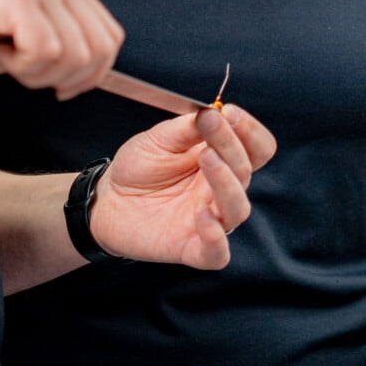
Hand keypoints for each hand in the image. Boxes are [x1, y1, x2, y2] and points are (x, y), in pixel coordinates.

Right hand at [0, 0, 123, 98]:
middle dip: (64, 78)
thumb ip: (65, 43)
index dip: (91, 75)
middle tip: (23, 70)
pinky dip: (19, 66)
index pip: (111, 38)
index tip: (58, 86)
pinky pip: (45, 53)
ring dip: (37, 72)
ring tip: (5, 56)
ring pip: (74, 55)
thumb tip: (102, 70)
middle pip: (99, 50)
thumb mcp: (29, 37)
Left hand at [88, 104, 276, 268]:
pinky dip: (215, 237)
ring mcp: (211, 221)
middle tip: (212, 125)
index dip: (249, 130)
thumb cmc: (139, 168)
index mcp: (222, 161)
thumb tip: (213, 112)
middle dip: (231, 146)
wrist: (108, 200)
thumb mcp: (159, 138)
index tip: (228, 111)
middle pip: (246, 172)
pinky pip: (217, 254)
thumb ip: (187, 127)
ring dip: (227, 183)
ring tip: (207, 159)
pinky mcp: (192, 248)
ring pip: (238, 209)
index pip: (257, 148)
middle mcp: (221, 191)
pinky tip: (202, 215)